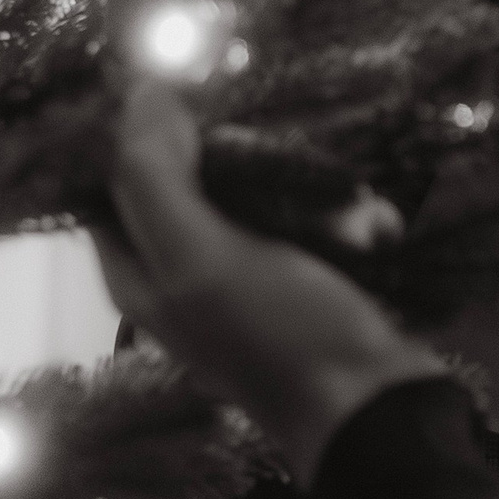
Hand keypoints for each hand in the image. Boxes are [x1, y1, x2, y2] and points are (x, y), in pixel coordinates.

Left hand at [103, 82, 440, 481]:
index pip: (120, 173)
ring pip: (266, 186)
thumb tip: (140, 89)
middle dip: (252, 163)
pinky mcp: (306, 273)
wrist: (378, 409)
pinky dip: (346, 216)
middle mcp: (183, 268)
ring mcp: (248, 271)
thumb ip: (156, 177)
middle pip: (198, 171)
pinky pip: (316, 214)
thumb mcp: (203, 255)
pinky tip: (371, 231)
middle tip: (287, 175)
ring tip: (347, 218)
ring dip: (313, 191)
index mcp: (138, 269)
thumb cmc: (282, 336)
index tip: (201, 102)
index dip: (154, 131)